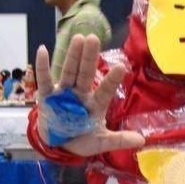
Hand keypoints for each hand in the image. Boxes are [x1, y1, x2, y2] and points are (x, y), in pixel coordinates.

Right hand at [36, 34, 144, 156]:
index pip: (105, 90)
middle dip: (89, 57)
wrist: (60, 146)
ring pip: (69, 72)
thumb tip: (142, 140)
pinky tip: (42, 50)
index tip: (122, 68)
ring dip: (73, 56)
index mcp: (95, 104)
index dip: (112, 80)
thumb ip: (119, 140)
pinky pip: (45, 80)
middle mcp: (81, 94)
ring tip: (78, 38)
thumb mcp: (101, 142)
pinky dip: (43, 67)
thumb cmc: (82, 140)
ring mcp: (64, 93)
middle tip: (94, 38)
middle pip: (86, 73)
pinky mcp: (48, 97)